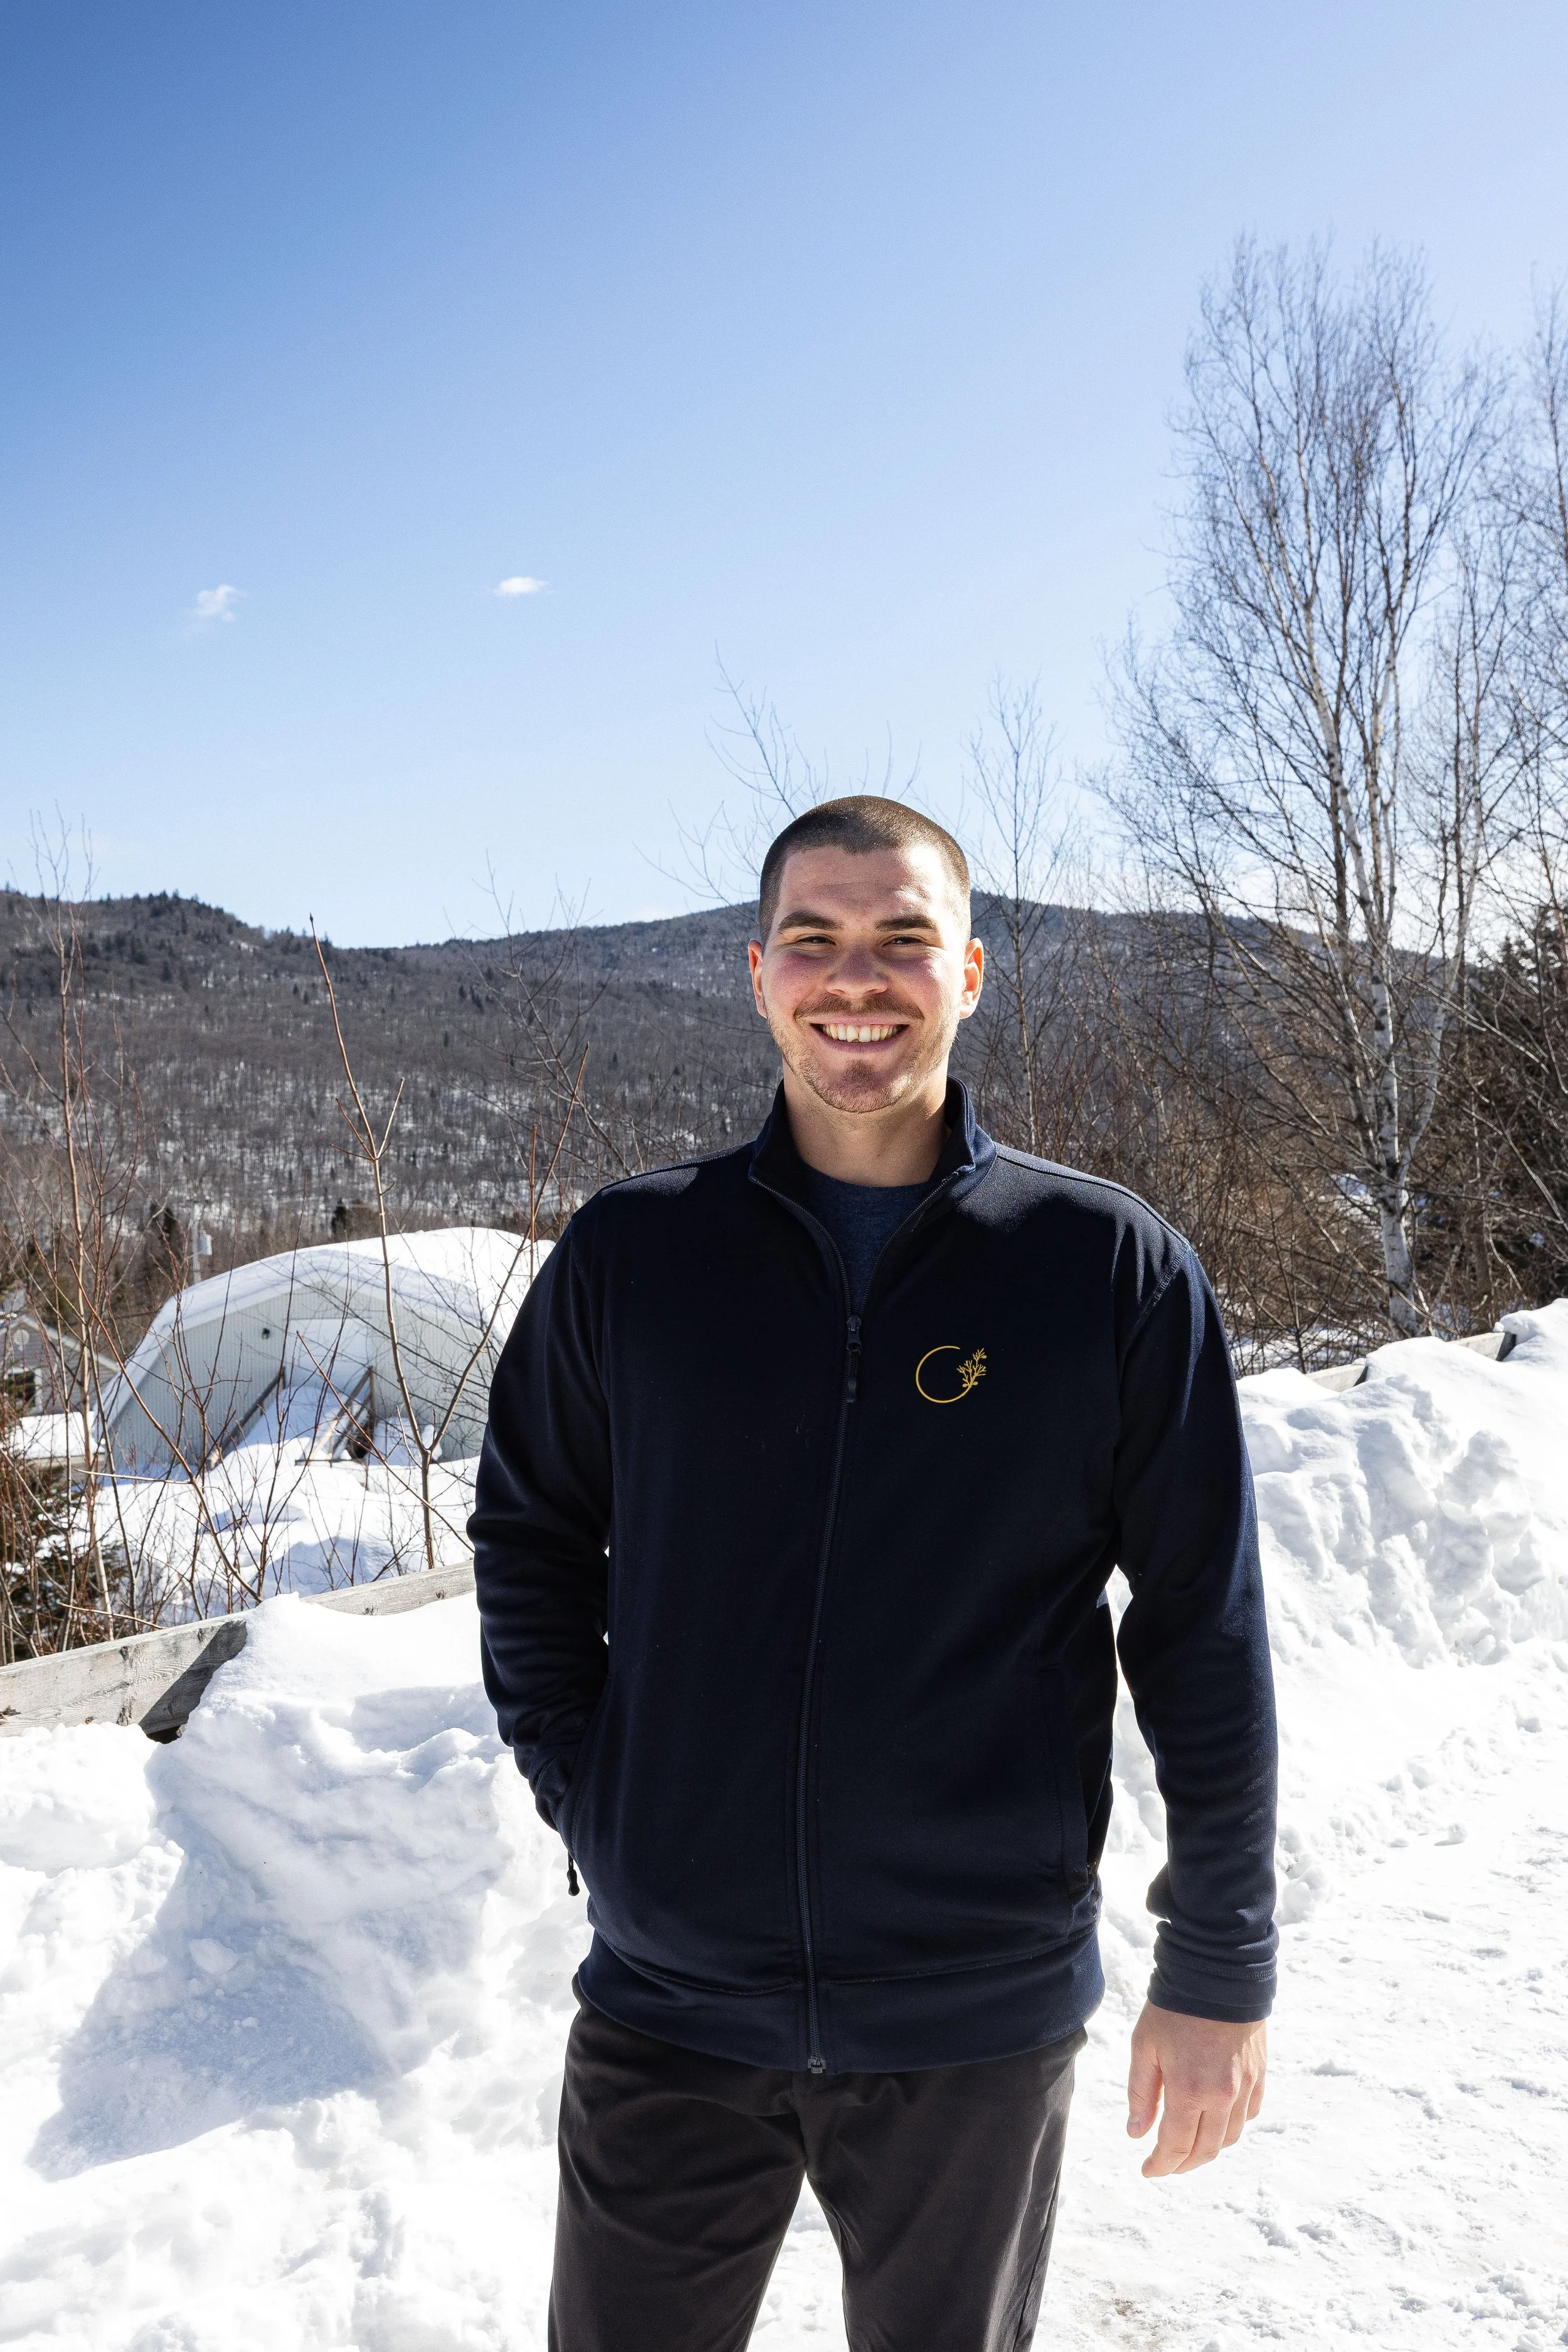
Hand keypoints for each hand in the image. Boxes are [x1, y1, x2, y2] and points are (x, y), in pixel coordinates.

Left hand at [1126, 2001, 1266, 2176]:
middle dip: (1183, 2164)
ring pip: (1229, 2137)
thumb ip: (1141, 2093)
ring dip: (1208, 2149)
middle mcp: (1222, 2097)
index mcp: (1190, 2092)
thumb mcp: (1145, 2046)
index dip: (1161, 2165)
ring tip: (1189, 2146)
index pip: (1176, 2147)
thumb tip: (1136, 2134)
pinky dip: (1232, 2125)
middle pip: (1205, 2150)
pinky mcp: (1259, 2073)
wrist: (1218, 1971)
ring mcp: (1245, 2086)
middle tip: (1166, 2164)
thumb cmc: (1174, 2007)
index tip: (1149, 2171)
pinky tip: (1218, 2120)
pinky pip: (1249, 2114)